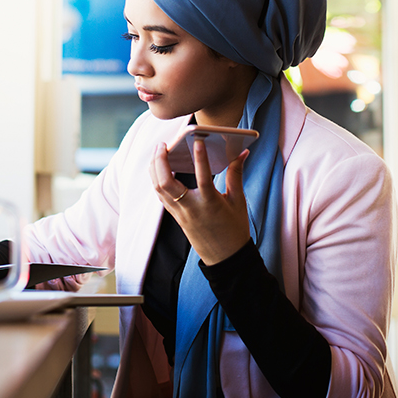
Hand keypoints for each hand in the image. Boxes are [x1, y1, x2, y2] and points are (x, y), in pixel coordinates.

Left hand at [149, 138, 251, 265]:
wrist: (225, 257)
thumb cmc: (234, 229)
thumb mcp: (238, 202)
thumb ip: (236, 174)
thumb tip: (242, 153)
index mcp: (210, 204)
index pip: (203, 177)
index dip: (200, 157)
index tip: (197, 140)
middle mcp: (191, 208)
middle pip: (166, 182)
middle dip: (160, 160)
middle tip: (163, 144)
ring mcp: (180, 213)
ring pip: (159, 188)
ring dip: (155, 168)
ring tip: (158, 152)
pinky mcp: (176, 217)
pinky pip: (161, 196)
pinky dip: (157, 180)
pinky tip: (159, 169)